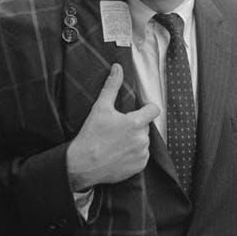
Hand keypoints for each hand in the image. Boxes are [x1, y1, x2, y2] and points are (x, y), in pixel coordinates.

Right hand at [67, 64, 159, 189]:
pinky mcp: (139, 166)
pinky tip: (118, 154)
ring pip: (143, 142)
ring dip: (134, 140)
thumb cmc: (91, 136)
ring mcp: (142, 153)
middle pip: (145, 126)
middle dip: (135, 126)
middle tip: (118, 129)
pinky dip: (133, 155)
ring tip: (116, 142)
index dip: (146, 108)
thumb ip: (112, 86)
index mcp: (136, 123)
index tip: (138, 111)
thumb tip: (117, 68)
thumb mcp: (100, 108)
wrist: (82, 164)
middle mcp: (142, 139)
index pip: (154, 110)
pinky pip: (141, 156)